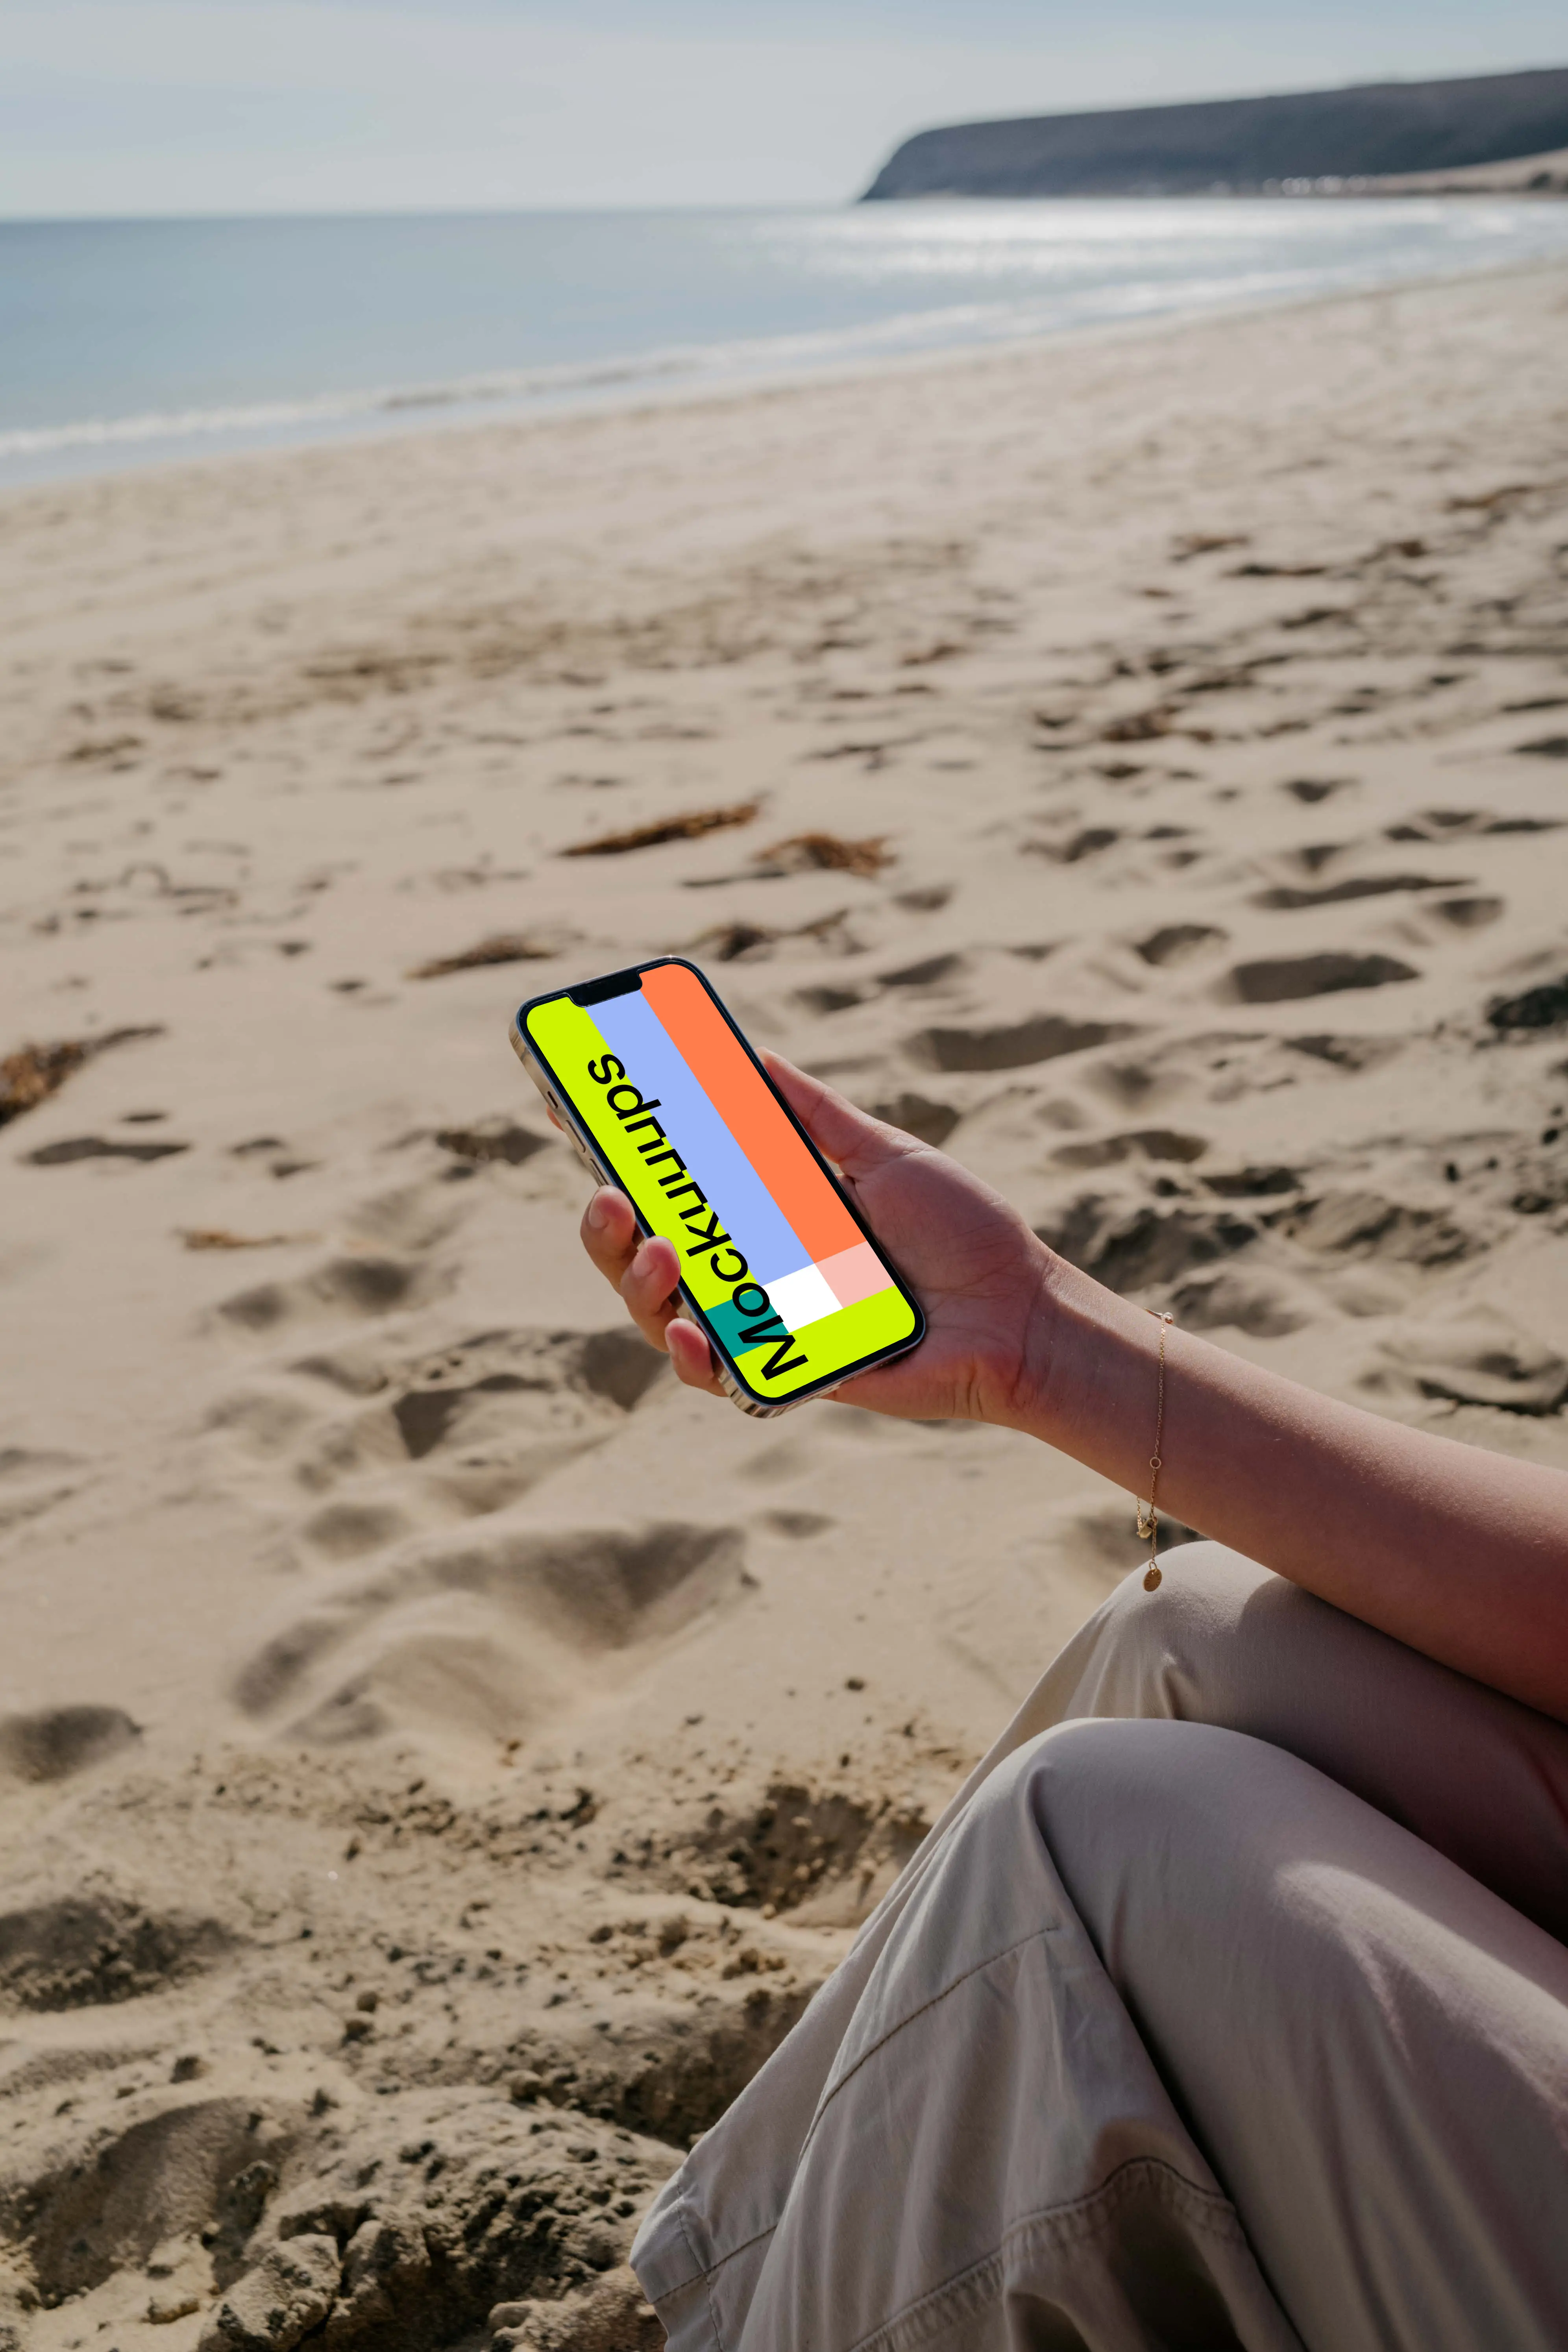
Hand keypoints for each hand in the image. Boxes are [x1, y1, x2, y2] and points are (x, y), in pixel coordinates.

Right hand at [577, 1052, 1056, 1423]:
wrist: (1016, 1310)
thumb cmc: (961, 1233)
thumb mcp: (884, 1156)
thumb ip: (816, 1115)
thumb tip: (755, 1057)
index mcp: (767, 1216)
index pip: (673, 1190)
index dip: (618, 1163)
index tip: (571, 1117)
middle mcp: (753, 1272)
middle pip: (645, 1256)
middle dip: (605, 1230)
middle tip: (607, 1198)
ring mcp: (764, 1326)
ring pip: (663, 1315)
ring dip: (639, 1285)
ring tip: (657, 1252)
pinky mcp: (787, 1375)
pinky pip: (717, 1374)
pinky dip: (692, 1354)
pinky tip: (688, 1330)